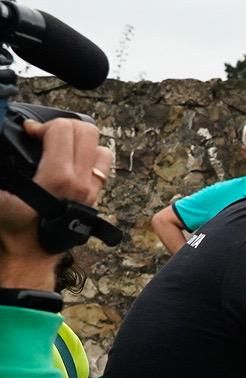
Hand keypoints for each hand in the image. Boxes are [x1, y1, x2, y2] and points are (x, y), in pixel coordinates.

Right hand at [0, 117, 111, 262]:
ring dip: (79, 140)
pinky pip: (104, 164)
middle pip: (85, 131)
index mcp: (58, 177)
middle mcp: (82, 181)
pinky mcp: (97, 195)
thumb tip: (4, 140)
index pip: (61, 129)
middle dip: (61, 126)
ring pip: (99, 145)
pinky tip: (71, 160)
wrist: (30, 252)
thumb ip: (3, 165)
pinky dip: (91, 154)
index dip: (40, 125)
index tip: (28, 132)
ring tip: (58, 146)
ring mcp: (93, 188)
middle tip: (43, 136)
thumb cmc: (11, 225)